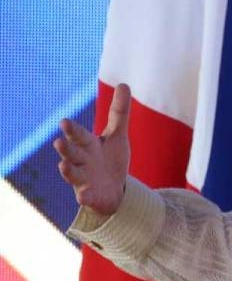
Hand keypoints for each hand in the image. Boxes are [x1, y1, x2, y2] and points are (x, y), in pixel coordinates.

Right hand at [54, 83, 131, 215]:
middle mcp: (82, 161)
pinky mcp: (90, 197)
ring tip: (63, 165)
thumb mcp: (117, 136)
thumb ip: (119, 113)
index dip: (72, 130)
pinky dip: (83, 197)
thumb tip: (123, 83)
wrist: (114, 191)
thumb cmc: (111, 160)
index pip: (79, 135)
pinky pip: (85, 197)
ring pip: (73, 175)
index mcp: (88, 145)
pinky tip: (83, 197)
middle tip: (59, 142)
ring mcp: (84, 180)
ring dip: (68, 171)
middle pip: (72, 153)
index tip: (64, 121)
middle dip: (66, 148)